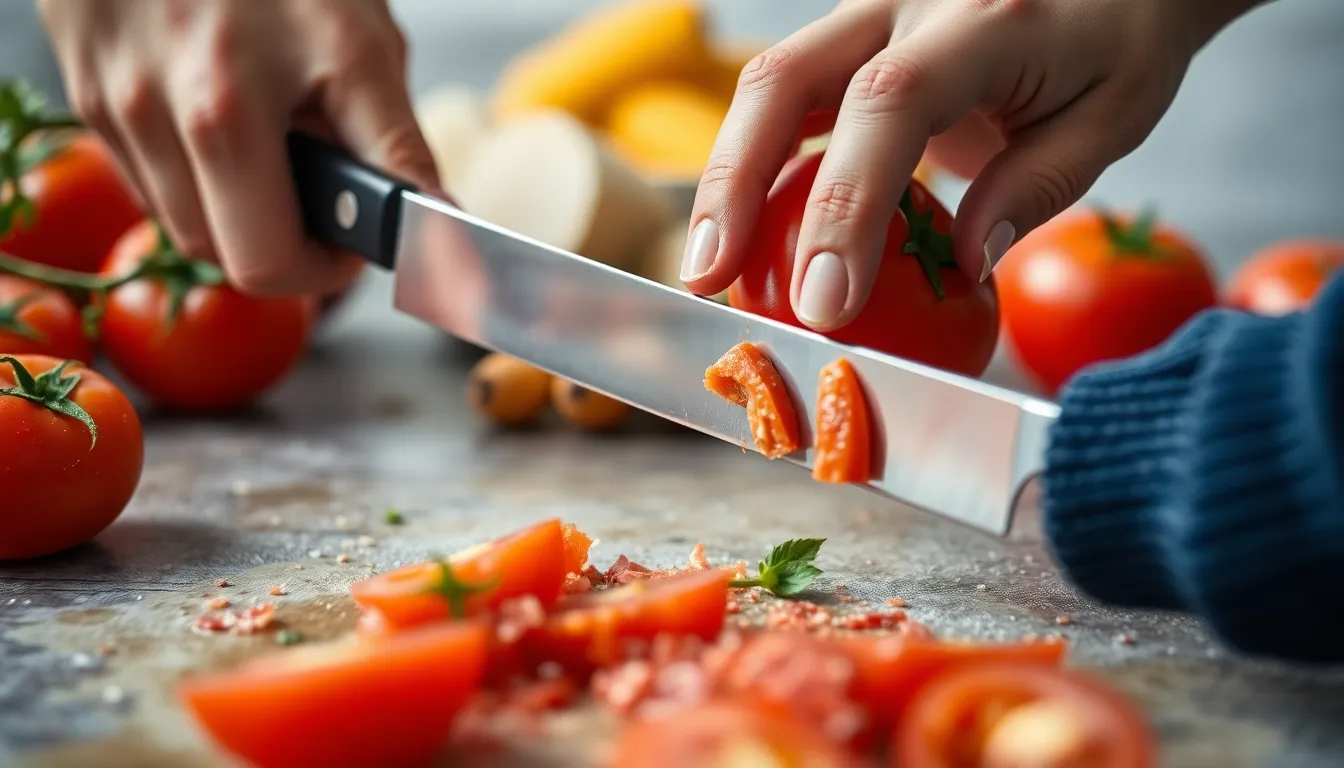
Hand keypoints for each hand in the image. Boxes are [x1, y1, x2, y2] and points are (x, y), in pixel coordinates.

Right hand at [37, 0, 440, 295]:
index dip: (329, 271)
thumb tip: (436, 228)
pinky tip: (228, 129)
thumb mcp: (363, 42)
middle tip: (327, 210)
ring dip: (241, 217)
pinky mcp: (87, 95)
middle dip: (290, 252)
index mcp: (238, 109)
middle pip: (230, 259)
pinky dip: (198, 180)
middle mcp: (167, 113)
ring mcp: (118, 107)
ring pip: (184, 229)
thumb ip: (391, 145)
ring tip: (278, 154)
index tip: (359, 248)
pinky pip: (149, 182)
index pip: (275, 260)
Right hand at [682, 0, 1260, 331]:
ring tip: (707, 269)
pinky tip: (743, 232)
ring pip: (769, 83)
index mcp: (985, 18)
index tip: (826, 302)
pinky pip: (788, 96)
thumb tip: (961, 264)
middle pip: (787, 80)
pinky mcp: (852, 35)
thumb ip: (1034, 185)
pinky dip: (758, 167)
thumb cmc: (1121, 38)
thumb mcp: (1111, 116)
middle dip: (736, 186)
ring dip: (727, 179)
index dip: (845, 205)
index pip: (890, 106)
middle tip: (709, 280)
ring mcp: (870, 11)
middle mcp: (908, 0)